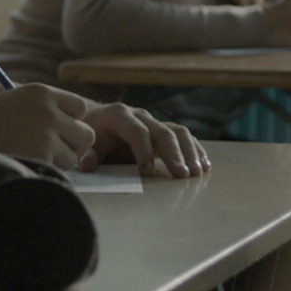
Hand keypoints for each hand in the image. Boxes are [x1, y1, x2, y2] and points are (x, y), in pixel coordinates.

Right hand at [0, 84, 95, 170]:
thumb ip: (43, 111)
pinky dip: (45, 171)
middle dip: (72, 145)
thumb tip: (75, 131)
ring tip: (32, 158)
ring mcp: (47, 133)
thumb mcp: (14, 103)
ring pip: (74, 155)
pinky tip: (24, 164)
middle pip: (85, 133)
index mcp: (42, 92)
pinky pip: (59, 170)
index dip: (70, 122)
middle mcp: (49, 110)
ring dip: (58, 161)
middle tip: (52, 152)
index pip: (79, 108)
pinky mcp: (42, 155)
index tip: (56, 131)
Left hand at [78, 101, 208, 177]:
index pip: (136, 131)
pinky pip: (183, 137)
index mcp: (117, 115)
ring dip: (189, 152)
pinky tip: (204, 166)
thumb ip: (87, 153)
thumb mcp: (85, 142)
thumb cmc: (90, 134)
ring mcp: (153, 122)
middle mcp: (139, 115)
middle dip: (173, 154)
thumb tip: (87, 164)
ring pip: (177, 132)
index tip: (147, 173)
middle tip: (182, 175)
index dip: (143, 151)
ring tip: (197, 172)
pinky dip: (195, 150)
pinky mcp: (163, 131)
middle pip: (162, 131)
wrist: (93, 118)